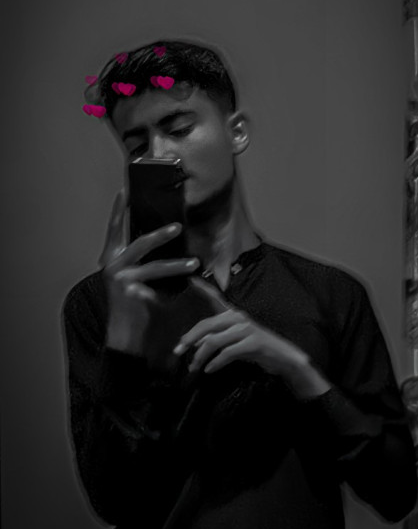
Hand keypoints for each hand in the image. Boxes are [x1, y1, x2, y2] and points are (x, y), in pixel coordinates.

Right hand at [99, 188, 199, 355]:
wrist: (127, 338)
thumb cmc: (136, 308)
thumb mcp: (140, 280)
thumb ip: (147, 262)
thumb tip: (170, 241)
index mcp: (112, 258)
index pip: (116, 228)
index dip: (120, 209)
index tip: (126, 190)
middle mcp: (111, 264)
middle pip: (138, 241)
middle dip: (160, 234)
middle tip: (179, 227)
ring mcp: (118, 275)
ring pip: (152, 263)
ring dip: (175, 263)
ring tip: (194, 263)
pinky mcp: (127, 288)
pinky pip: (157, 279)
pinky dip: (175, 279)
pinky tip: (189, 279)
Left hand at [173, 277, 331, 397]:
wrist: (285, 358)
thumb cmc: (258, 349)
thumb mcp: (236, 341)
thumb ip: (217, 339)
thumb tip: (195, 344)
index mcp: (234, 314)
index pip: (216, 299)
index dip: (203, 288)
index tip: (190, 279)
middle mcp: (239, 318)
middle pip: (206, 325)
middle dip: (189, 338)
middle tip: (178, 350)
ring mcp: (246, 329)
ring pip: (214, 341)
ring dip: (200, 356)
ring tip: (194, 367)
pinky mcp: (252, 343)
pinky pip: (227, 353)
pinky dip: (216, 363)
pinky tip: (210, 369)